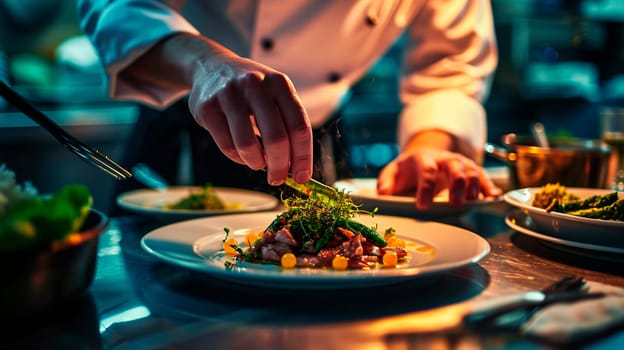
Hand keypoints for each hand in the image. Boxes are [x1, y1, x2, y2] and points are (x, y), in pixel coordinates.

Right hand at [188, 49, 312, 185]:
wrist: (210, 67)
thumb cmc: (251, 91)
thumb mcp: (274, 95)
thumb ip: (286, 125)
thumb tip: (296, 168)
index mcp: (280, 84)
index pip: (300, 127)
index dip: (303, 157)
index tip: (302, 178)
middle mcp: (256, 85)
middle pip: (276, 139)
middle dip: (279, 167)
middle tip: (277, 178)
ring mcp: (229, 94)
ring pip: (248, 146)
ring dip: (255, 163)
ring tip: (257, 163)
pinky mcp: (207, 107)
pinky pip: (226, 145)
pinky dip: (237, 157)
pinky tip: (240, 153)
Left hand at [377, 147, 501, 210]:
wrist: (424, 156)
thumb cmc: (407, 170)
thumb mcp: (392, 173)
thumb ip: (386, 182)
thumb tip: (384, 193)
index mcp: (423, 158)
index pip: (426, 170)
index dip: (426, 188)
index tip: (423, 206)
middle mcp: (444, 158)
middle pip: (455, 166)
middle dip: (457, 184)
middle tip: (455, 203)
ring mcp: (459, 162)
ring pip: (472, 169)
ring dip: (474, 186)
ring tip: (471, 202)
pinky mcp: (470, 170)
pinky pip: (483, 175)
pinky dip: (489, 186)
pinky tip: (492, 197)